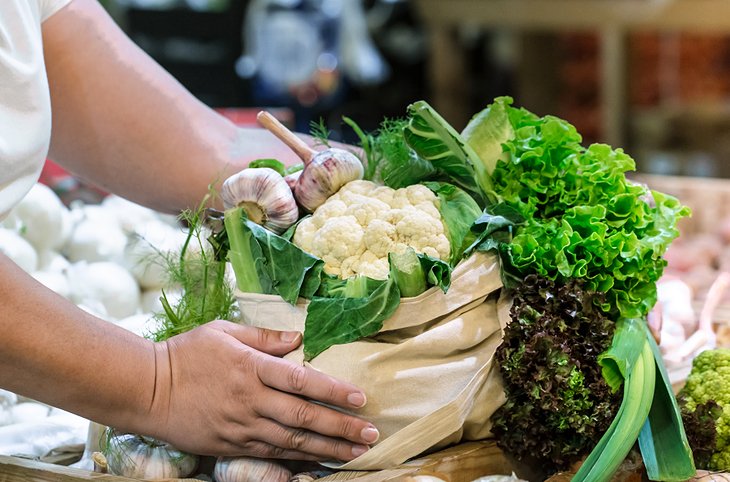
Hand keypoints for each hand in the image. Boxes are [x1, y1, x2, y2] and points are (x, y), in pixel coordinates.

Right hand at [144, 320, 378, 460]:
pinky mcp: (230, 445)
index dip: (333, 390)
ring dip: (328, 447)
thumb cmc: (185, 354)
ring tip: (356, 450)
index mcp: (250, 367)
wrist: (145, 389)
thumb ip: (263, 336)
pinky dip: (297, 458)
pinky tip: (318, 460)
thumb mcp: (223, 331)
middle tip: (371, 432)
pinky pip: (270, 454)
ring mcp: (241, 426)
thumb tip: (298, 338)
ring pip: (292, 440)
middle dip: (341, 426)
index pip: (301, 380)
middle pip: (303, 415)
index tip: (360, 398)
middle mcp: (250, 399)